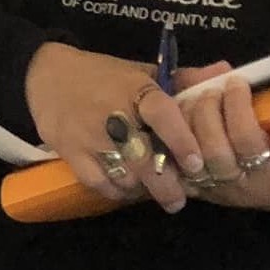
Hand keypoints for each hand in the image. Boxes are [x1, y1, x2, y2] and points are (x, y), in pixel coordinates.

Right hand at [23, 42, 194, 209]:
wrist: (45, 75)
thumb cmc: (101, 74)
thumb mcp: (140, 71)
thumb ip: (183, 79)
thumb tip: (224, 73)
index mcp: (135, 89)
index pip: (161, 114)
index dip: (181, 139)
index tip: (195, 163)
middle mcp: (113, 115)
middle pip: (145, 159)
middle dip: (167, 185)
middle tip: (179, 198)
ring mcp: (90, 138)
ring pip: (125, 176)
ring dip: (143, 188)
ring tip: (155, 191)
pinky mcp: (71, 153)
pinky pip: (100, 183)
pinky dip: (116, 190)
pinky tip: (126, 188)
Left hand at [166, 71, 269, 215]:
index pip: (248, 142)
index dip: (239, 108)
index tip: (240, 82)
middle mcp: (241, 187)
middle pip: (213, 151)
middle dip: (210, 112)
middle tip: (216, 88)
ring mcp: (217, 190)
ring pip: (190, 160)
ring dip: (188, 122)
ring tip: (198, 96)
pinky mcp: (200, 189)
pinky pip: (176, 169)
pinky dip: (171, 142)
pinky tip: (177, 117)